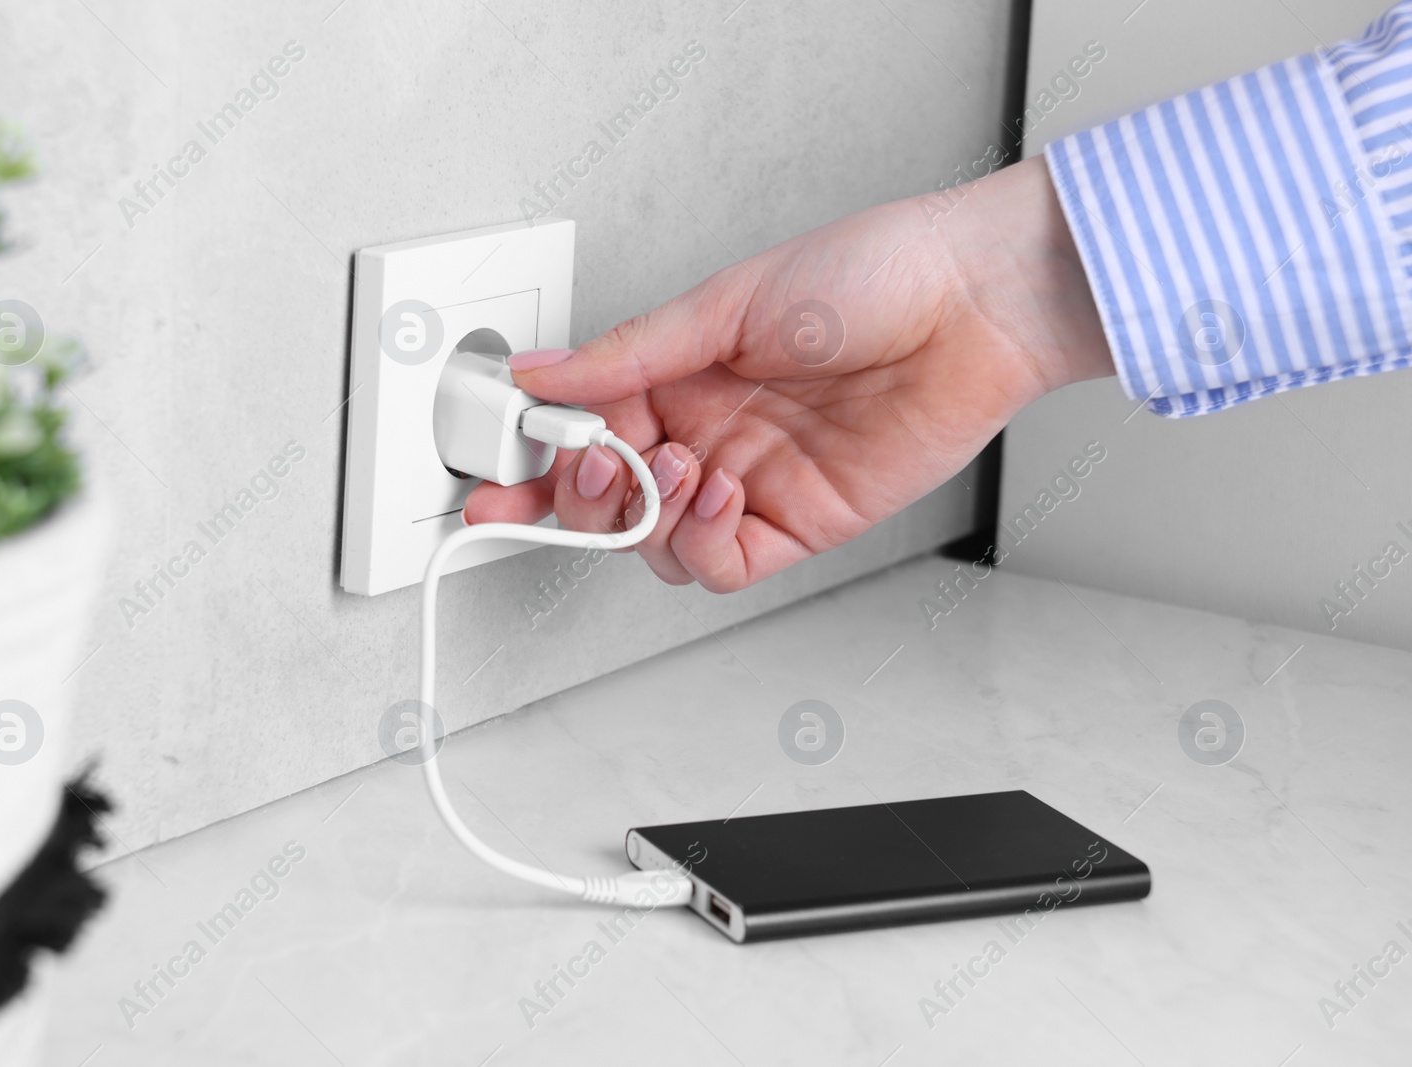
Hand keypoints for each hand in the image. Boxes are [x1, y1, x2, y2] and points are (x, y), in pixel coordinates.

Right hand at [463, 157, 1114, 591]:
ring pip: (654, 542)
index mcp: (677, 373)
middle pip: (606, 500)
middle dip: (576, 499)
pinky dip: (703, 542)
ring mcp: (747, 482)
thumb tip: (537, 374)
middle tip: (583, 470)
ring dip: (645, 516)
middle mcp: (705, 431)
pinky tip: (717, 494)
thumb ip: (625, 354)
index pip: (581, 431)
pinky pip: (722, 564)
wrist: (974, 307)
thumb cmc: (871, 276)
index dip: (535, 459)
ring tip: (671, 467)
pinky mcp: (796, 523)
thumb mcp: (726, 303)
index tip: (499, 471)